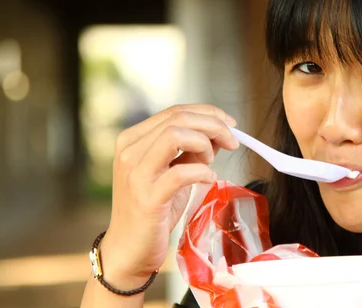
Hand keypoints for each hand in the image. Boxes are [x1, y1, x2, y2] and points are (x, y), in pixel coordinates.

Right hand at [99, 104, 239, 286]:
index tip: (230, 124)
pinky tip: (208, 179)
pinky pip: (181, 172)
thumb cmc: (153, 209)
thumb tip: (221, 131)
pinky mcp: (146, 198)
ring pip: (175, 136)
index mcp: (133, 139)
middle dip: (213, 125)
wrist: (129, 250)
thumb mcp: (173, 171)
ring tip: (211, 162)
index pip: (174, 111)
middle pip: (178, 118)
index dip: (208, 113)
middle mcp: (129, 151)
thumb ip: (191, 149)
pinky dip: (202, 171)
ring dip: (204, 144)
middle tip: (232, 141)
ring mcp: (135, 173)